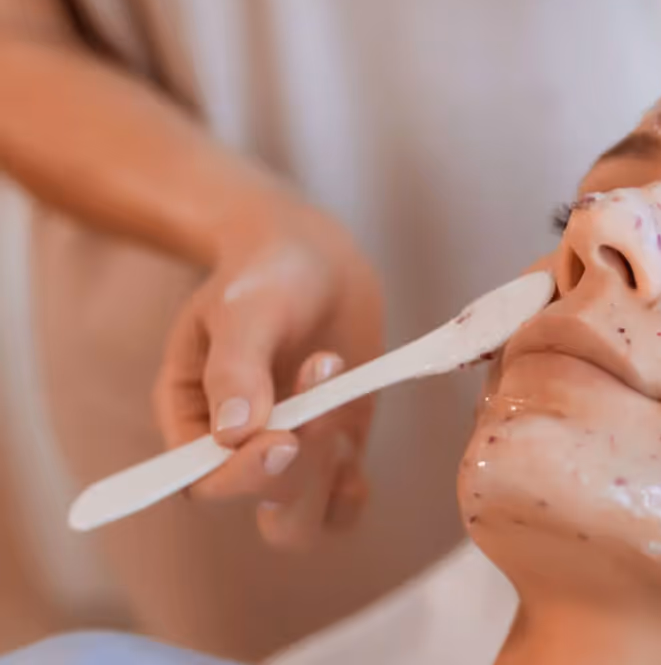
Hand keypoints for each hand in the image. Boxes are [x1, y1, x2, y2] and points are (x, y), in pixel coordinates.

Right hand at [152, 196, 383, 549]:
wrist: (315, 260)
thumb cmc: (266, 277)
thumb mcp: (244, 308)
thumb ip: (236, 367)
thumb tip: (233, 435)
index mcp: (189, 417)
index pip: (204, 481)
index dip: (245, 474)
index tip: (286, 434)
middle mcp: (235, 449)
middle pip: (260, 505)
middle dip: (296, 473)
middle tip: (322, 407)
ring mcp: (289, 454)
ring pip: (299, 519)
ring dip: (326, 477)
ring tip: (337, 400)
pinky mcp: (331, 450)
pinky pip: (338, 506)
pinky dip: (350, 493)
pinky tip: (352, 444)